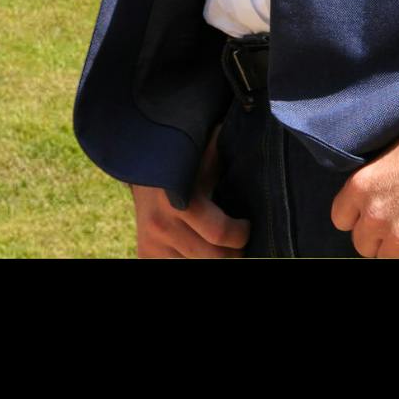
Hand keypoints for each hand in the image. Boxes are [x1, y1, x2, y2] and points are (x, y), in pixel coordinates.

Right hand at [130, 129, 247, 258]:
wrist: (139, 163)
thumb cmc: (183, 157)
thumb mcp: (205, 153)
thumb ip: (228, 153)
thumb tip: (259, 132)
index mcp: (181, 201)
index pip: (221, 233)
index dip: (241, 233)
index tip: (245, 225)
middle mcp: (162, 225)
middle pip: (215, 258)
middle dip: (234, 252)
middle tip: (238, 242)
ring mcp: (152, 243)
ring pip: (198, 265)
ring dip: (214, 257)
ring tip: (220, 244)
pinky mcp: (145, 253)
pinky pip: (178, 266)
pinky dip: (194, 259)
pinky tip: (200, 247)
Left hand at [328, 113, 398, 258]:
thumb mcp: (395, 151)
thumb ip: (378, 182)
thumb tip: (376, 198)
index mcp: (361, 186)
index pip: (342, 220)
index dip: (360, 219)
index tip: (376, 215)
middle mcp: (376, 215)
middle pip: (364, 245)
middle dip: (381, 238)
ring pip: (390, 259)